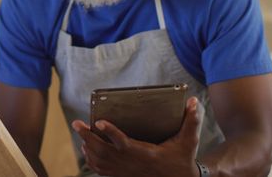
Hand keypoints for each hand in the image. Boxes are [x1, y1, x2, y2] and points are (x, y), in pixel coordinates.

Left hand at [72, 97, 201, 176]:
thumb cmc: (182, 159)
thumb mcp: (189, 141)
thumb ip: (192, 121)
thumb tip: (194, 101)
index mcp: (145, 153)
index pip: (124, 143)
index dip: (110, 132)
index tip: (99, 121)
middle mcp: (131, 164)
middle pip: (104, 152)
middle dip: (88, 137)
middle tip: (77, 123)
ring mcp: (124, 172)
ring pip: (99, 161)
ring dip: (87, 146)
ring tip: (81, 131)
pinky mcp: (121, 176)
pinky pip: (101, 170)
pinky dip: (91, 160)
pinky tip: (86, 149)